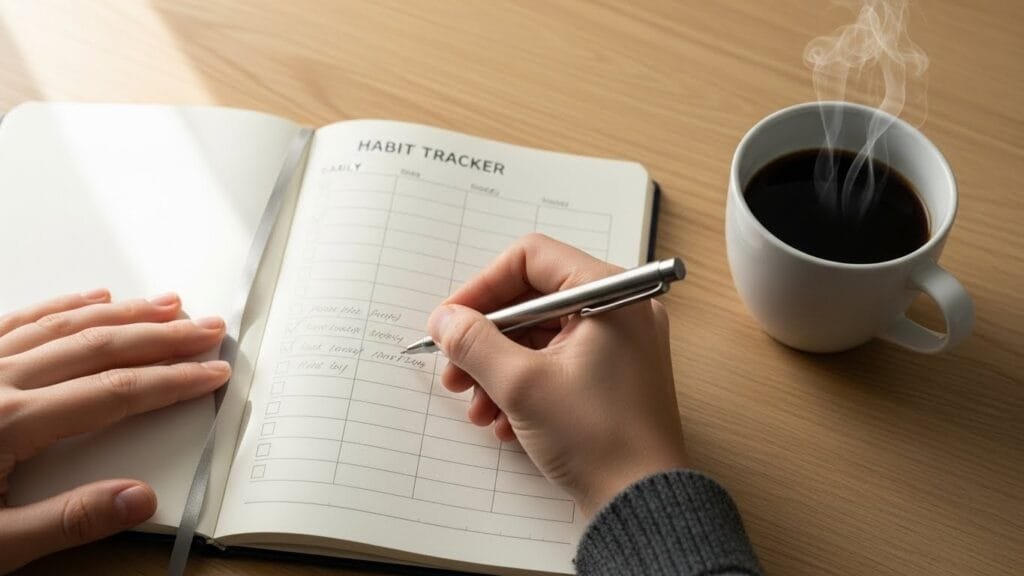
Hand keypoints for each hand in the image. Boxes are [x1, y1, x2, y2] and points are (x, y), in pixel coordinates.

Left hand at [0, 290, 229, 572]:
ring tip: (168, 303)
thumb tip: (139, 499)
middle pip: (98, 346)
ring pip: (63, 325)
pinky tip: (91, 297)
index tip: (212, 373)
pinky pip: (18, 321)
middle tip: (209, 328)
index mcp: (9, 425)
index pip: (114, 393)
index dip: (172, 381)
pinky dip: (61, 306)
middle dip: (162, 336)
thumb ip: (67, 521)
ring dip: (123, 311)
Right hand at [427, 234, 686, 516]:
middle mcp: (618, 311)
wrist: (642, 504)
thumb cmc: (600, 440)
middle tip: (454, 370)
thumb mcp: (522, 385)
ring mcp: (616, 345)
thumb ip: (475, 343)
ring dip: (497, 369)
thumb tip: (445, 320)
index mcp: (609, 294)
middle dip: (485, 339)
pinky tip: (502, 421)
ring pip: (538, 337)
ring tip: (475, 407)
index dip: (482, 287)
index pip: (531, 259)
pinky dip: (522, 386)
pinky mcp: (609, 377)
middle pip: (532, 300)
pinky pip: (554, 364)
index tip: (451, 321)